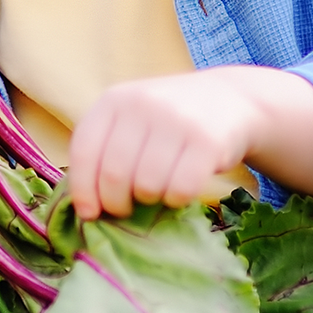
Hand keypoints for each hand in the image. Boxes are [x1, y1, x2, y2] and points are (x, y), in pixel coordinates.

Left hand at [67, 67, 312, 218]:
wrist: (229, 99)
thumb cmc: (168, 122)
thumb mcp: (132, 120)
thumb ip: (106, 151)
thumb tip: (86, 209)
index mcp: (114, 100)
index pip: (85, 151)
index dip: (83, 189)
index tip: (89, 214)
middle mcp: (143, 104)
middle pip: (114, 175)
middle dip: (116, 203)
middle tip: (126, 209)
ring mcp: (176, 120)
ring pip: (147, 186)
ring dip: (150, 200)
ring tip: (157, 190)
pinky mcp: (207, 141)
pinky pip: (180, 189)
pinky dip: (177, 199)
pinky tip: (180, 190)